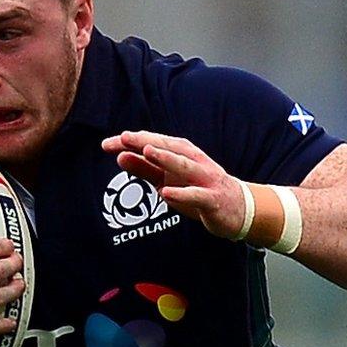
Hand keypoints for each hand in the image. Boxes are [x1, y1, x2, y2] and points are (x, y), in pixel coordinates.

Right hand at [0, 194, 24, 339]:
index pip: (1, 247)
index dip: (7, 246)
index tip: (7, 248)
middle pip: (8, 269)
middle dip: (15, 265)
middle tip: (14, 264)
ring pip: (5, 295)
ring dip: (16, 289)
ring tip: (18, 286)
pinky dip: (4, 324)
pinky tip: (10, 321)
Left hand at [101, 130, 246, 238]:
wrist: (240, 209)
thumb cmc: (199, 189)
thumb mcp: (167, 179)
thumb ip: (144, 169)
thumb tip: (119, 156)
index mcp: (181, 154)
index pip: (153, 143)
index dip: (131, 143)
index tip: (106, 144)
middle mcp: (194, 162)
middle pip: (168, 148)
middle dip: (146, 142)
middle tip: (124, 137)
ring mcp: (205, 179)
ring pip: (185, 166)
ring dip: (166, 158)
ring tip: (147, 152)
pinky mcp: (213, 199)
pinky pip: (197, 196)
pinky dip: (182, 194)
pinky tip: (165, 193)